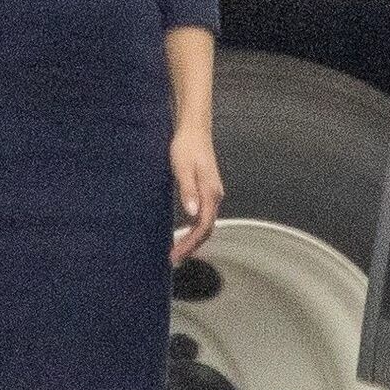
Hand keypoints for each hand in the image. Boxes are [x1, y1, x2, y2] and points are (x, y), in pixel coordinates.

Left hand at [169, 123, 222, 264]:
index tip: (176, 255)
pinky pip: (204, 216)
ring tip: (178, 250)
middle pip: (207, 230)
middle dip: (192, 246)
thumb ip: (188, 192)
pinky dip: (194, 229)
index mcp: (211, 194)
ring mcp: (212, 194)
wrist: (194, 131)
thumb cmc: (186, 148)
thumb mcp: (183, 169)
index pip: (202, 227)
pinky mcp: (207, 191)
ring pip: (206, 224)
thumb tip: (192, 214)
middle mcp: (215, 196)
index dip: (190, 244)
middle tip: (174, 258)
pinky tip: (184, 233)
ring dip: (193, 239)